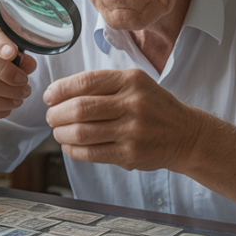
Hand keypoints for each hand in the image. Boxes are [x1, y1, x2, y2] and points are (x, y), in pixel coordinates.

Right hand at [0, 24, 35, 129]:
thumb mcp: (10, 64)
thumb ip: (20, 61)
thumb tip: (29, 63)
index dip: (1, 42)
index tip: (13, 53)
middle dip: (8, 71)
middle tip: (24, 81)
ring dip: (8, 90)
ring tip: (22, 95)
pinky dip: (1, 103)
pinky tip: (11, 104)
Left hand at [44, 69, 201, 171]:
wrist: (186, 134)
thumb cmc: (154, 108)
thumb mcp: (136, 84)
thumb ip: (103, 85)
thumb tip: (59, 93)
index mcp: (131, 80)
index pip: (85, 82)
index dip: (60, 90)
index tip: (50, 96)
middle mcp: (132, 103)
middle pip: (79, 108)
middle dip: (56, 114)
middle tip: (51, 117)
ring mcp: (132, 130)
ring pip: (82, 132)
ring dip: (62, 133)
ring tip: (59, 132)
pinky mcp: (130, 154)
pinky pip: (91, 153)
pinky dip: (73, 150)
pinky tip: (70, 146)